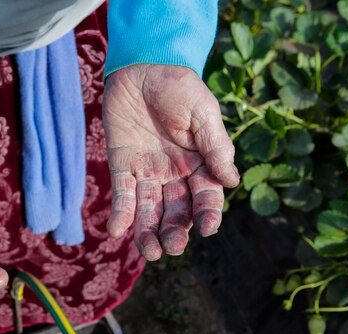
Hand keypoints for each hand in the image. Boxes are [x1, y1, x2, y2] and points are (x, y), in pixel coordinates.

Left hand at [103, 64, 238, 260]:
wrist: (143, 67)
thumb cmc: (179, 88)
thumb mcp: (203, 114)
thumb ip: (215, 147)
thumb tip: (231, 181)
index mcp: (199, 164)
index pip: (205, 197)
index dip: (207, 214)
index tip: (207, 228)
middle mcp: (174, 175)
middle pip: (176, 211)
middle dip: (175, 231)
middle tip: (173, 247)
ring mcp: (147, 172)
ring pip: (149, 210)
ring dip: (148, 232)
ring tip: (150, 253)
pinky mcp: (122, 166)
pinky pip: (122, 194)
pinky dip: (120, 214)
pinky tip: (116, 232)